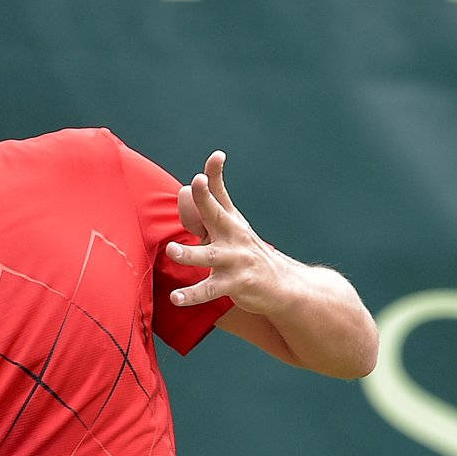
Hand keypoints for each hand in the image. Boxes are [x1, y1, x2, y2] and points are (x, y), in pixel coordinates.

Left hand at [166, 150, 300, 315]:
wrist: (284, 285)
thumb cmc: (247, 252)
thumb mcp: (234, 226)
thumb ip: (211, 204)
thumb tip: (194, 178)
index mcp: (230, 221)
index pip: (221, 194)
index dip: (216, 175)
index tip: (216, 156)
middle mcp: (233, 236)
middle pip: (217, 214)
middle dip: (206, 199)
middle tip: (196, 184)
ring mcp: (235, 260)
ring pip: (209, 256)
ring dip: (190, 253)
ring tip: (172, 250)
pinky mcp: (235, 284)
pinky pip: (209, 290)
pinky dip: (192, 295)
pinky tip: (175, 298)